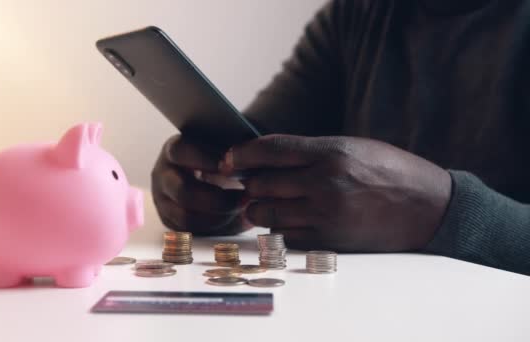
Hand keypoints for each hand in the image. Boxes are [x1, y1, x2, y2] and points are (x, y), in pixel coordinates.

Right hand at [151, 135, 248, 235]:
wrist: (214, 180)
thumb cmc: (222, 160)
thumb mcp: (224, 150)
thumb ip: (232, 153)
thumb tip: (252, 158)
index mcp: (174, 150)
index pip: (181, 152)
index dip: (204, 159)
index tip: (229, 166)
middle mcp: (163, 175)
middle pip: (183, 191)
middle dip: (216, 199)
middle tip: (244, 199)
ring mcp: (163, 200)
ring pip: (185, 216)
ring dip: (218, 217)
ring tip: (242, 211)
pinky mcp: (170, 221)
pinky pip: (190, 232)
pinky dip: (214, 229)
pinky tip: (233, 220)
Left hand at [219, 135, 451, 251]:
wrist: (427, 207)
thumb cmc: (389, 170)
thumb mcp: (351, 147)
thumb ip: (309, 152)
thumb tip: (265, 158)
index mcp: (331, 153)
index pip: (270, 150)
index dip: (242, 154)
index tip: (228, 159)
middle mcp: (325, 183)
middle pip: (262, 183)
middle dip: (248, 183)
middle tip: (244, 182)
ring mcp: (326, 214)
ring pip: (268, 212)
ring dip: (258, 207)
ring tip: (262, 202)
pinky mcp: (329, 240)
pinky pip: (286, 236)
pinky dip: (278, 228)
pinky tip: (284, 220)